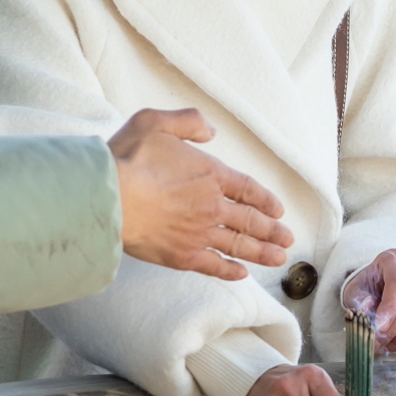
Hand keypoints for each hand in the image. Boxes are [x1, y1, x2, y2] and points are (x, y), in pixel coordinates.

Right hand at [109, 108, 292, 279]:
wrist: (107, 198)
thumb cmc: (128, 159)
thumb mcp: (157, 122)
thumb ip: (188, 121)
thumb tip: (210, 131)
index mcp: (209, 173)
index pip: (247, 188)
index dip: (265, 199)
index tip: (278, 210)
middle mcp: (211, 205)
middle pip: (249, 220)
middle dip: (272, 230)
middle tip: (287, 239)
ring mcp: (198, 233)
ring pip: (238, 245)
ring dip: (262, 252)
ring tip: (279, 259)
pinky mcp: (182, 256)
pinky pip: (214, 266)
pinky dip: (230, 271)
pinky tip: (241, 273)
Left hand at [341, 249, 395, 353]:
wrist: (378, 286)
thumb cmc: (367, 287)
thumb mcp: (356, 291)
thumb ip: (360, 301)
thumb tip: (368, 312)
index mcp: (395, 259)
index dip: (389, 308)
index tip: (378, 328)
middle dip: (395, 328)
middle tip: (379, 343)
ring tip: (391, 345)